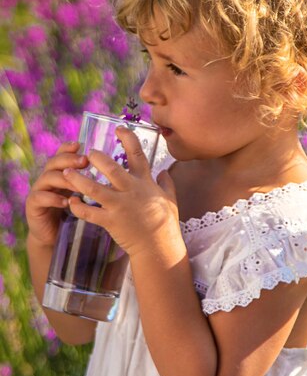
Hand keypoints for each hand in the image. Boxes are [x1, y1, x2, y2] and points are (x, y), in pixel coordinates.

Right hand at [25, 142, 88, 246]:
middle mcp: (47, 178)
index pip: (61, 155)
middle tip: (84, 161)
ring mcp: (39, 190)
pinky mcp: (33, 205)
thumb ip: (88, 181)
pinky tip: (66, 202)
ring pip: (48, 178)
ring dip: (64, 179)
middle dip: (69, 160)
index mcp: (59, 173)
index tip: (80, 145)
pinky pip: (40, 197)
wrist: (52, 236)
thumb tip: (112, 169)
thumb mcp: (80, 194)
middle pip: (54, 162)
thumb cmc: (70, 212)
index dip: (68, 148)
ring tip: (79, 185)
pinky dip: (53, 198)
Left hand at [63, 127, 181, 257]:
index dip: (127, 138)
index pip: (137, 154)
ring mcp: (120, 206)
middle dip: (97, 158)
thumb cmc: (166, 223)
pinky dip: (78, 207)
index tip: (118, 128)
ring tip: (67, 173)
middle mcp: (131, 190)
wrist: (159, 247)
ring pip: (95, 189)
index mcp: (145, 182)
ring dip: (79, 180)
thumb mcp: (171, 199)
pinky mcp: (111, 221)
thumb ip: (166, 183)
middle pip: (112, 169)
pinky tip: (71, 202)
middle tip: (87, 153)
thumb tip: (164, 171)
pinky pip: (90, 213)